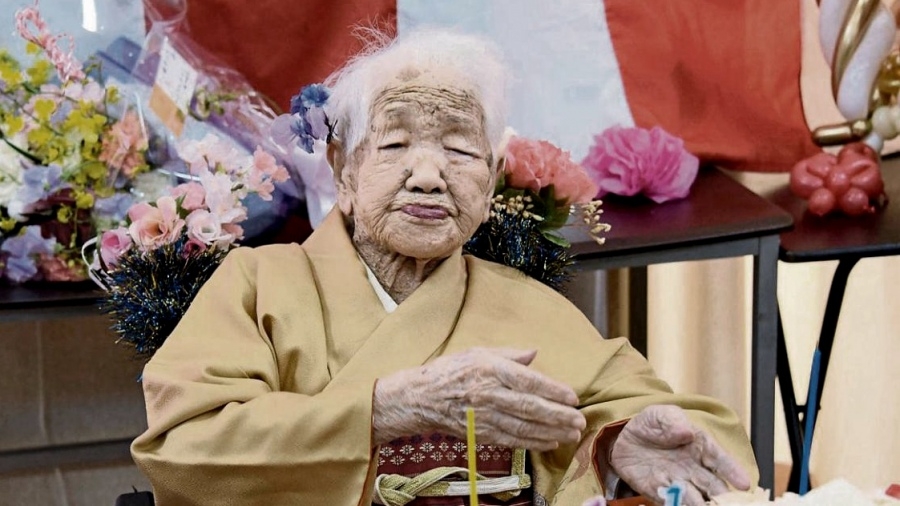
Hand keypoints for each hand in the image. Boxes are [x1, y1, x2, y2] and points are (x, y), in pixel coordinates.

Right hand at [373, 347, 585, 450]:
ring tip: (571, 433)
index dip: (553, 391)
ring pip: (524, 426)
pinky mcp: (480, 434)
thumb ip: (509, 354)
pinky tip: (549, 442)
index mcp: (490, 369)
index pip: (528, 381)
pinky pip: (511, 440)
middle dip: (558, 415)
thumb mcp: (478, 352)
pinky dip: (532, 443)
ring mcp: (484, 416)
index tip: (572, 397)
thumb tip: (534, 352)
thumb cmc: (451, 370)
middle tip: (580, 420)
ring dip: (551, 432)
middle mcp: (488, 393)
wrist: (421, 397)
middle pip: (530, 407)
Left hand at [610, 405, 751, 504]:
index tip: (744, 484)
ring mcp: (677, 481)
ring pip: (695, 498)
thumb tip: (687, 431)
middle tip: (728, 503)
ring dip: (701, 504)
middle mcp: (694, 468)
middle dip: (722, 496)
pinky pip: (670, 501)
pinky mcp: (659, 492)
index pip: (720, 459)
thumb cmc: (652, 424)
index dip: (732, 471)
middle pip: (713, 485)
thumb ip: (672, 420)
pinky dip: (677, 505)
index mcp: (700, 446)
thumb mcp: (660, 414)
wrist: (626, 438)